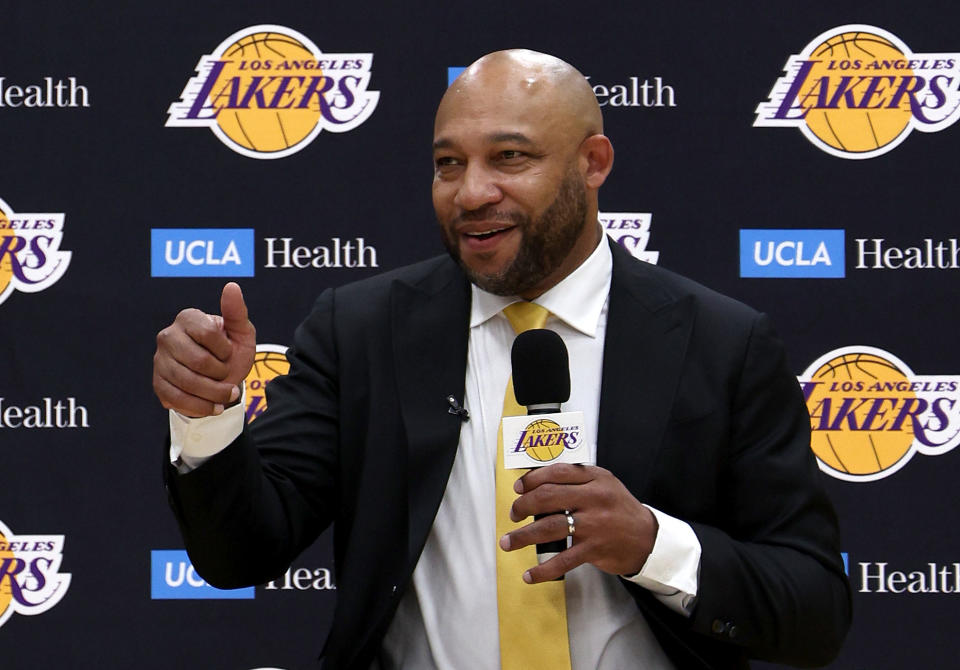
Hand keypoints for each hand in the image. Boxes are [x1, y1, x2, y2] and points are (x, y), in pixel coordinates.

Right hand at [152, 282, 256, 417]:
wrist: (221, 381)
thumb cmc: (231, 353)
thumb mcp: (241, 333)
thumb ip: (237, 312)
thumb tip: (232, 287)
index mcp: (188, 318)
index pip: (208, 334)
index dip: (225, 349)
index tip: (228, 352)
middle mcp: (168, 336)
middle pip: (197, 361)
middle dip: (221, 374)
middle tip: (227, 374)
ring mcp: (160, 360)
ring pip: (187, 383)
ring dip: (214, 393)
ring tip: (226, 392)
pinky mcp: (158, 383)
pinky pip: (177, 399)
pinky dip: (201, 406)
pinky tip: (214, 405)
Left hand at [499, 463, 657, 582]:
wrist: (648, 538)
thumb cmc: (619, 509)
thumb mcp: (604, 484)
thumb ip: (577, 480)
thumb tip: (537, 483)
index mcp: (595, 478)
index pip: (557, 472)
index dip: (532, 479)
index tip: (518, 488)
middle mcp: (594, 498)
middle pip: (548, 497)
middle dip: (523, 505)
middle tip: (513, 514)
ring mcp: (594, 524)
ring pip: (549, 527)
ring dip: (523, 536)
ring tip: (508, 542)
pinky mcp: (594, 549)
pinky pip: (563, 560)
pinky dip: (542, 570)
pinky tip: (529, 575)